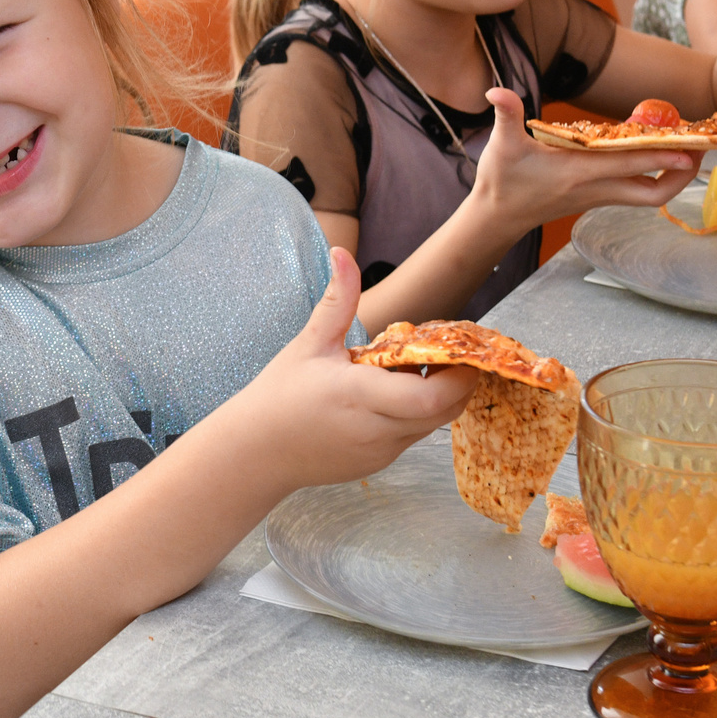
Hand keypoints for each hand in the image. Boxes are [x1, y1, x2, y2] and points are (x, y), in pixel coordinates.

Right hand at [227, 247, 479, 492]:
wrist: (257, 452)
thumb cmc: (279, 395)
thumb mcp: (308, 344)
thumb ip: (338, 300)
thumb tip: (343, 253)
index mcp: (359, 394)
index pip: (430, 396)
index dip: (458, 376)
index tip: (459, 349)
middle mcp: (376, 429)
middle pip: (445, 411)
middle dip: (459, 383)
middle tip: (449, 355)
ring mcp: (380, 452)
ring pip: (433, 425)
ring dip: (438, 398)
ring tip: (417, 370)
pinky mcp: (379, 463)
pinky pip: (412, 436)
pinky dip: (417, 415)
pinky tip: (394, 394)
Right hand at [470, 89, 698, 231]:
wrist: (498, 216)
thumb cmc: (502, 181)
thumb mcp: (501, 146)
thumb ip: (506, 115)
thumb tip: (495, 90)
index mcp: (578, 174)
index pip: (630, 166)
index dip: (663, 158)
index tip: (689, 148)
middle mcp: (596, 188)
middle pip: (654, 192)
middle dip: (683, 173)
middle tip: (702, 147)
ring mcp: (599, 196)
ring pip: (650, 195)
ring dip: (674, 176)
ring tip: (688, 148)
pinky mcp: (598, 197)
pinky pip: (638, 191)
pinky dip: (654, 175)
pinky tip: (657, 152)